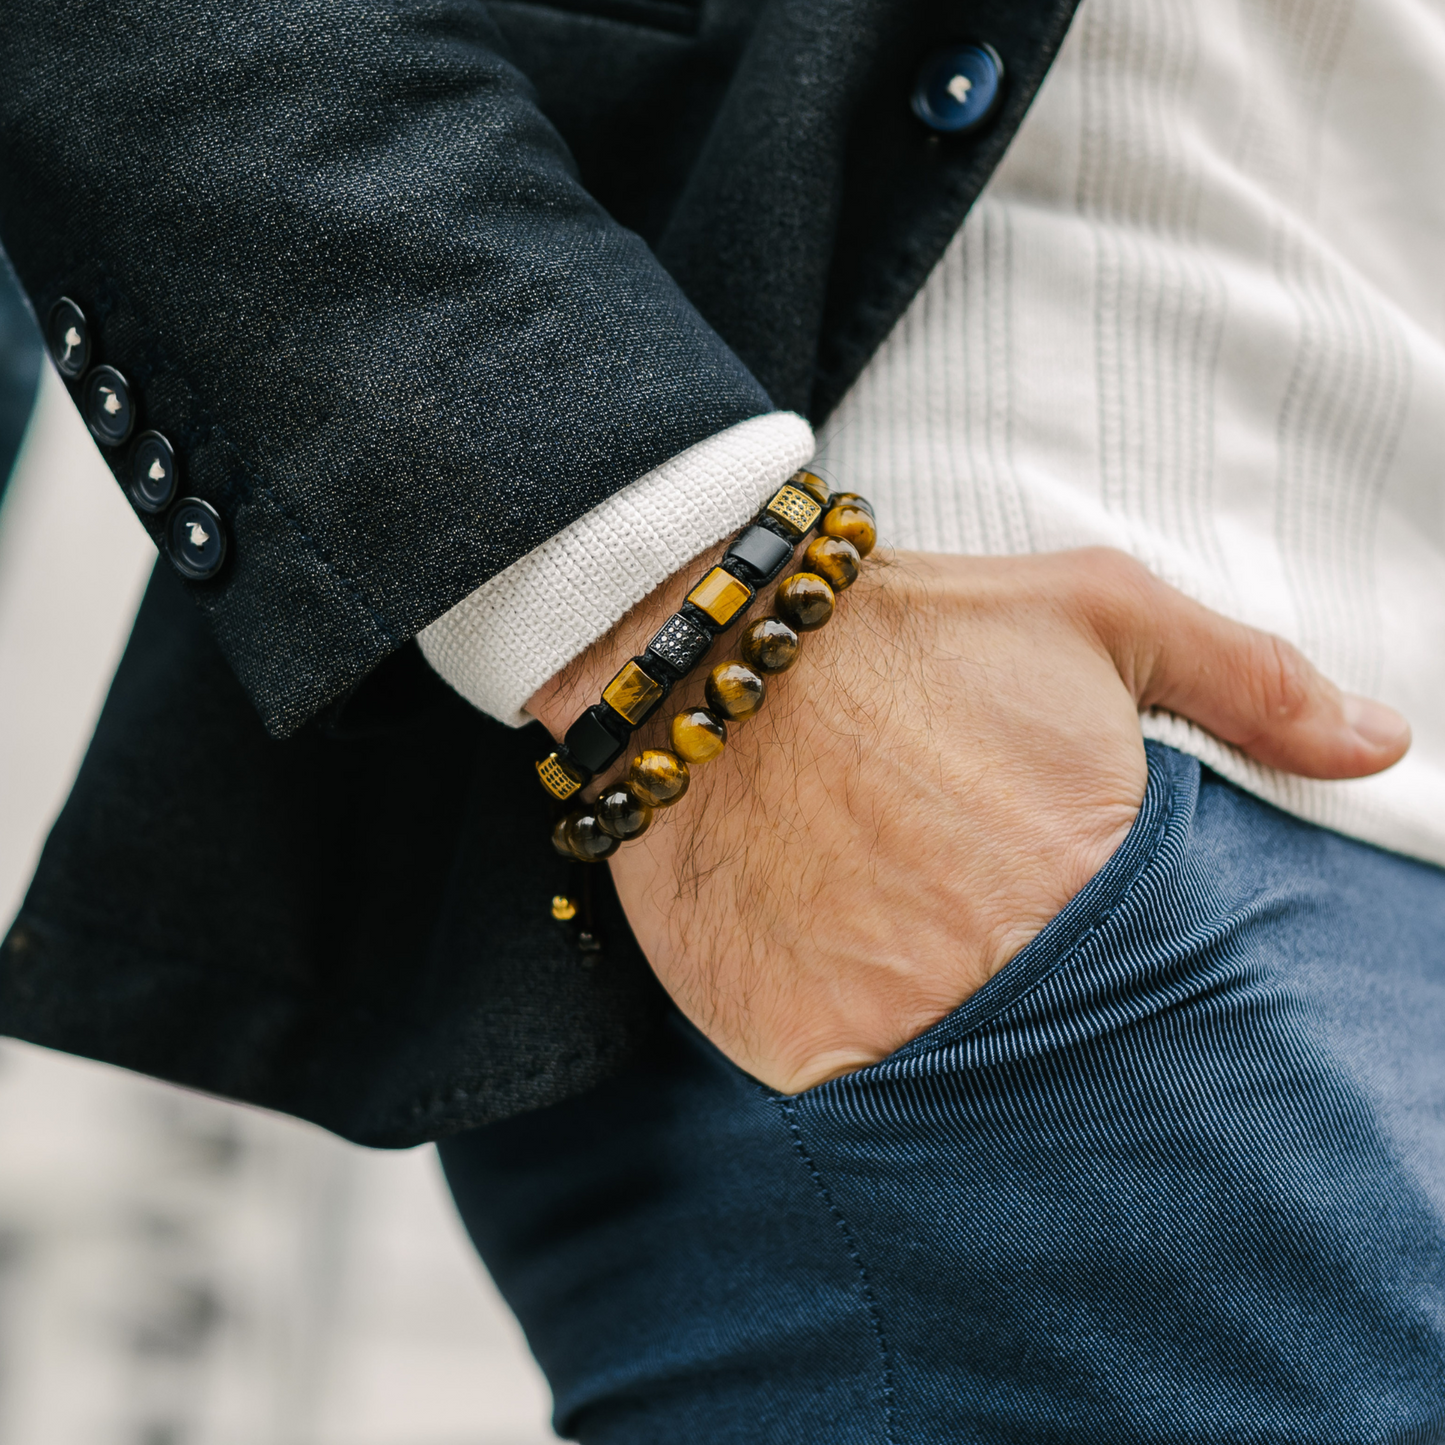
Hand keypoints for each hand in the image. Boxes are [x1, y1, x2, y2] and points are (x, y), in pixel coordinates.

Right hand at [530, 548, 1409, 1092]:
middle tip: (1004, 944)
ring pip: (974, 1093)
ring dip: (968, 1047)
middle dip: (1064, 1015)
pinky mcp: (796, 1055)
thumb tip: (1386, 744)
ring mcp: (893, 1026)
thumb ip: (1254, 682)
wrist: (705, 661)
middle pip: (1082, 1053)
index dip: (1153, 973)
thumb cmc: (905, 632)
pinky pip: (865, 1102)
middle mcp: (1001, 971)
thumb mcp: (1098, 615)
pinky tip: (857, 979)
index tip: (1112, 948)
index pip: (1186, 991)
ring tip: (926, 957)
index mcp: (1094, 875)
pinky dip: (873, 1063)